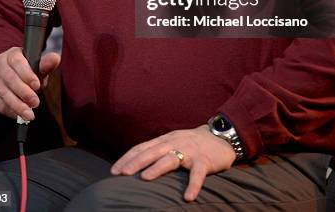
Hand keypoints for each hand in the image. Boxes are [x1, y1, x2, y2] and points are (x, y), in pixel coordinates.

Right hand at [0, 47, 60, 120]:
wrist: (13, 78)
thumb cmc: (27, 71)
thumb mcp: (38, 67)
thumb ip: (46, 64)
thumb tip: (55, 58)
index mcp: (12, 54)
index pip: (17, 62)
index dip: (27, 74)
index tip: (37, 85)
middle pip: (9, 78)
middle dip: (23, 93)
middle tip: (35, 102)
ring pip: (2, 92)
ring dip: (16, 105)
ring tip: (28, 114)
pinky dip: (8, 110)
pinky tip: (18, 114)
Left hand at [111, 125, 235, 201]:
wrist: (220, 137)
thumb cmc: (192, 143)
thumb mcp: (172, 142)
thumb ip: (157, 150)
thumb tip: (135, 164)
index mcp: (165, 140)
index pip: (142, 147)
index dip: (128, 158)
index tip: (114, 171)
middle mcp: (174, 143)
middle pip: (152, 151)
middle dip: (136, 162)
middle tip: (122, 174)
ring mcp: (189, 151)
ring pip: (171, 159)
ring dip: (157, 168)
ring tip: (145, 178)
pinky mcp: (204, 160)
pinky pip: (198, 173)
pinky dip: (193, 185)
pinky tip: (188, 197)